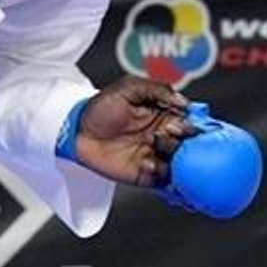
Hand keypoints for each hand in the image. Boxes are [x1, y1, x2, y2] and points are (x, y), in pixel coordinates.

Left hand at [71, 75, 191, 186]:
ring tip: (154, 143)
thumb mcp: (128, 88)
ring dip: (172, 153)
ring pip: (180, 160)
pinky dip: (159, 171)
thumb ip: (157, 89)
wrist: (77, 130)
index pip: (189, 121)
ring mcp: (156, 156)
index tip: (179, 119)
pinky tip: (146, 162)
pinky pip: (163, 177)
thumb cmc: (101, 107)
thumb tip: (184, 101)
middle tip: (169, 130)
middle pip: (190, 142)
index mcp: (164, 116)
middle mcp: (164, 137)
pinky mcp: (147, 174)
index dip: (190, 121)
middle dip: (183, 136)